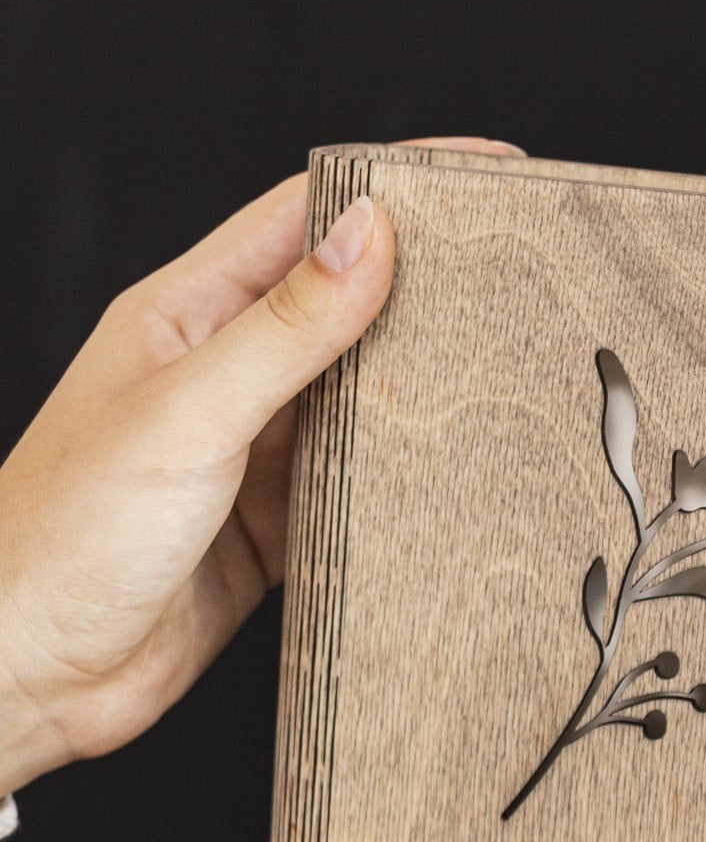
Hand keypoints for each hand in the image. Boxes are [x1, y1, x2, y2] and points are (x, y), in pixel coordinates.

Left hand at [0, 137, 521, 799]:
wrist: (32, 670)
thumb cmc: (66, 536)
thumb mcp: (188, 414)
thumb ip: (286, 329)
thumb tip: (370, 235)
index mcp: (184, 316)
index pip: (304, 219)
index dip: (394, 186)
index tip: (481, 172)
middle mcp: (223, 375)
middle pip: (347, 304)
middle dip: (431, 282)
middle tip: (520, 272)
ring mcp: (253, 452)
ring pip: (365, 400)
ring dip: (427, 389)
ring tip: (511, 372)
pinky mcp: (278, 528)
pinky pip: (363, 490)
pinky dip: (410, 485)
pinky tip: (456, 480)